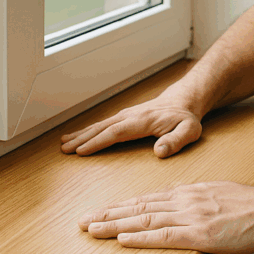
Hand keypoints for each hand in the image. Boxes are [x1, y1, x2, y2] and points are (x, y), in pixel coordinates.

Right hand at [60, 95, 202, 157]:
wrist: (183, 102)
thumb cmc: (186, 118)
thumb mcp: (189, 131)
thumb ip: (176, 141)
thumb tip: (159, 151)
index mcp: (142, 121)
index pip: (116, 132)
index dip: (98, 142)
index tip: (81, 151)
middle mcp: (130, 116)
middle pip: (102, 127)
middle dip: (82, 138)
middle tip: (64, 149)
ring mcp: (126, 115)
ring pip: (100, 125)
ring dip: (81, 133)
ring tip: (63, 142)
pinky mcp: (125, 117)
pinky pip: (104, 124)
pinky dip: (89, 130)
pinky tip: (78, 135)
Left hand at [77, 181, 253, 253]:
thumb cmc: (252, 206)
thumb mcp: (219, 193)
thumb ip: (197, 199)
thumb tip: (180, 204)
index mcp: (189, 191)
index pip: (146, 199)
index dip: (120, 206)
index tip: (101, 211)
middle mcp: (184, 200)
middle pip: (138, 207)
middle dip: (108, 213)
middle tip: (83, 220)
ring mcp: (191, 216)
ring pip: (144, 219)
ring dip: (114, 225)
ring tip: (92, 228)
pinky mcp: (200, 233)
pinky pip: (164, 235)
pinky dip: (140, 237)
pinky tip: (123, 239)